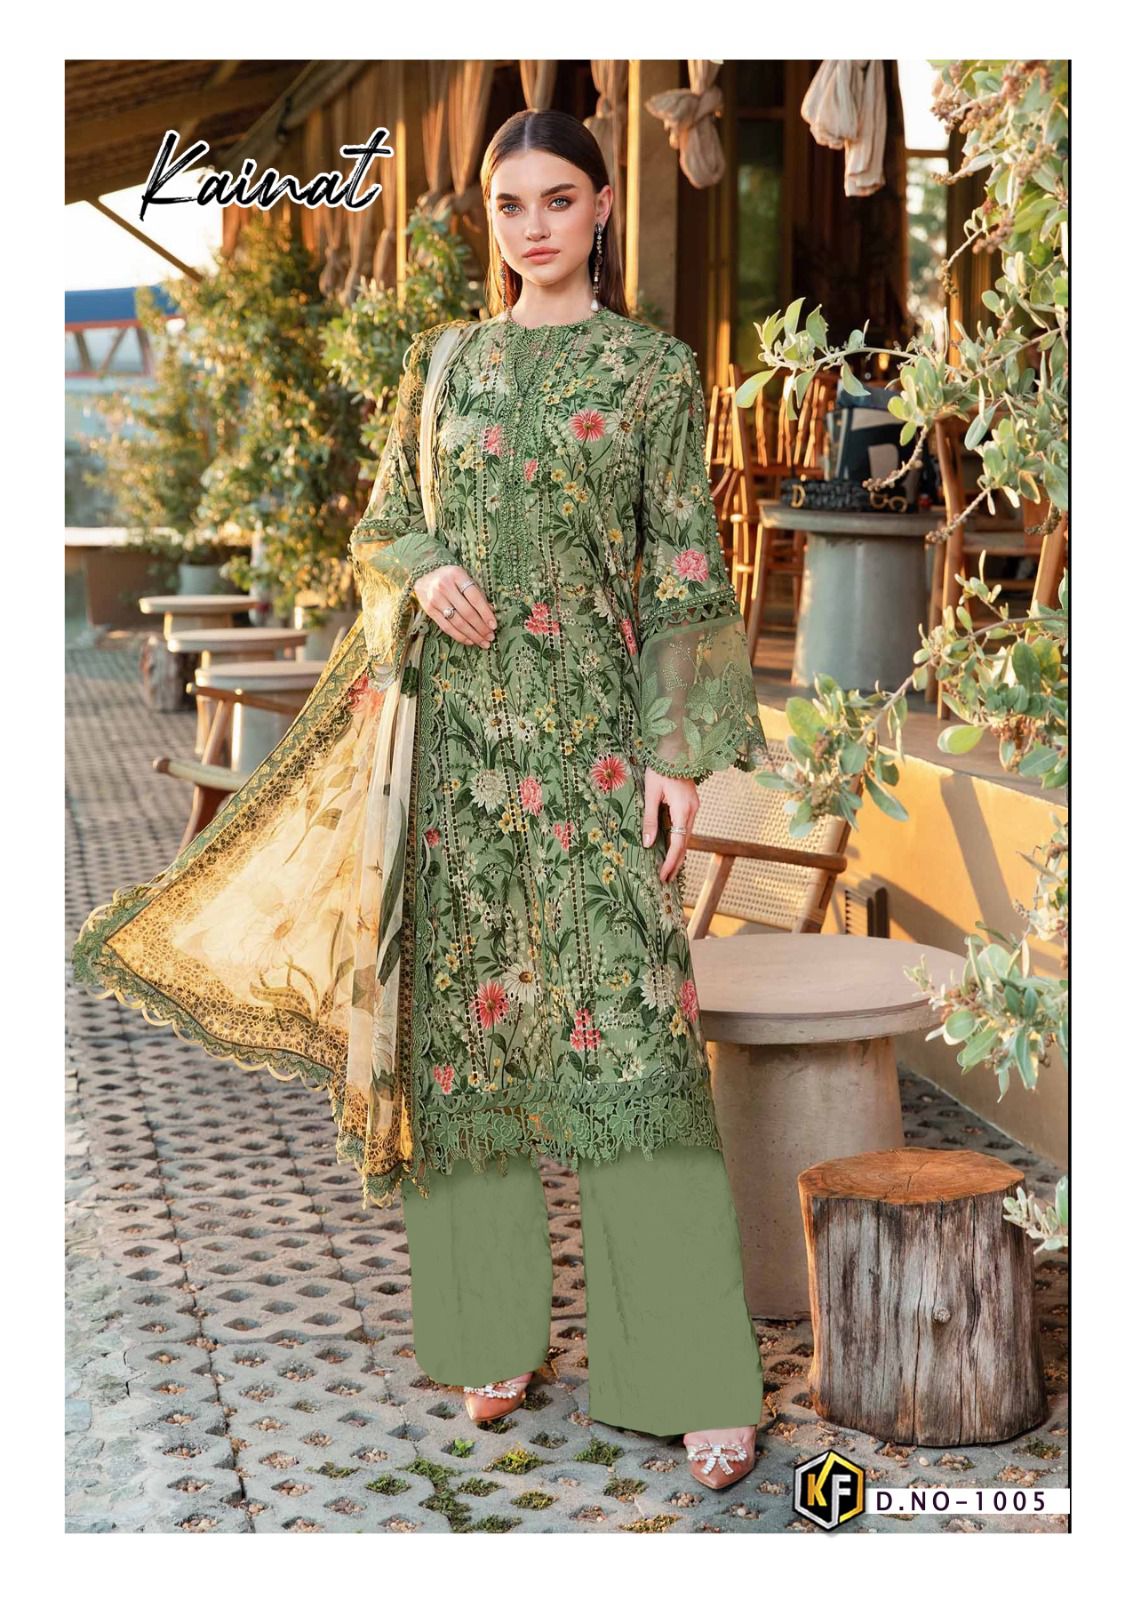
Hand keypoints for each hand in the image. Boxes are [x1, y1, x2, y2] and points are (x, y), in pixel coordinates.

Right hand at [414, 564, 496, 647]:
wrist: (424, 577)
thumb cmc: (450, 578)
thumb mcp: (464, 579)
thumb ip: (477, 593)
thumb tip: (491, 612)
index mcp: (457, 575)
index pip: (475, 597)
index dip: (485, 613)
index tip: (494, 625)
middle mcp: (444, 587)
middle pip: (467, 612)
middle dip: (481, 627)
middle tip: (490, 637)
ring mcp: (435, 599)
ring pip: (457, 622)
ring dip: (472, 635)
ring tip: (483, 642)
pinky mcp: (430, 610)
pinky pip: (446, 627)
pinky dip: (459, 636)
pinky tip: (470, 641)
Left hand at [642, 768, 698, 883]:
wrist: (675, 748)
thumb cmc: (659, 769)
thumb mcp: (650, 794)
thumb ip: (650, 819)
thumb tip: (649, 844)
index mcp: (683, 809)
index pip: (678, 843)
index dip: (671, 862)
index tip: (662, 876)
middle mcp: (693, 811)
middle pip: (685, 843)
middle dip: (676, 863)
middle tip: (666, 880)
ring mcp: (694, 807)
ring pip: (687, 836)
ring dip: (679, 854)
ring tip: (669, 869)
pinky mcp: (691, 804)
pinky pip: (686, 828)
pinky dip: (680, 841)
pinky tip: (673, 849)